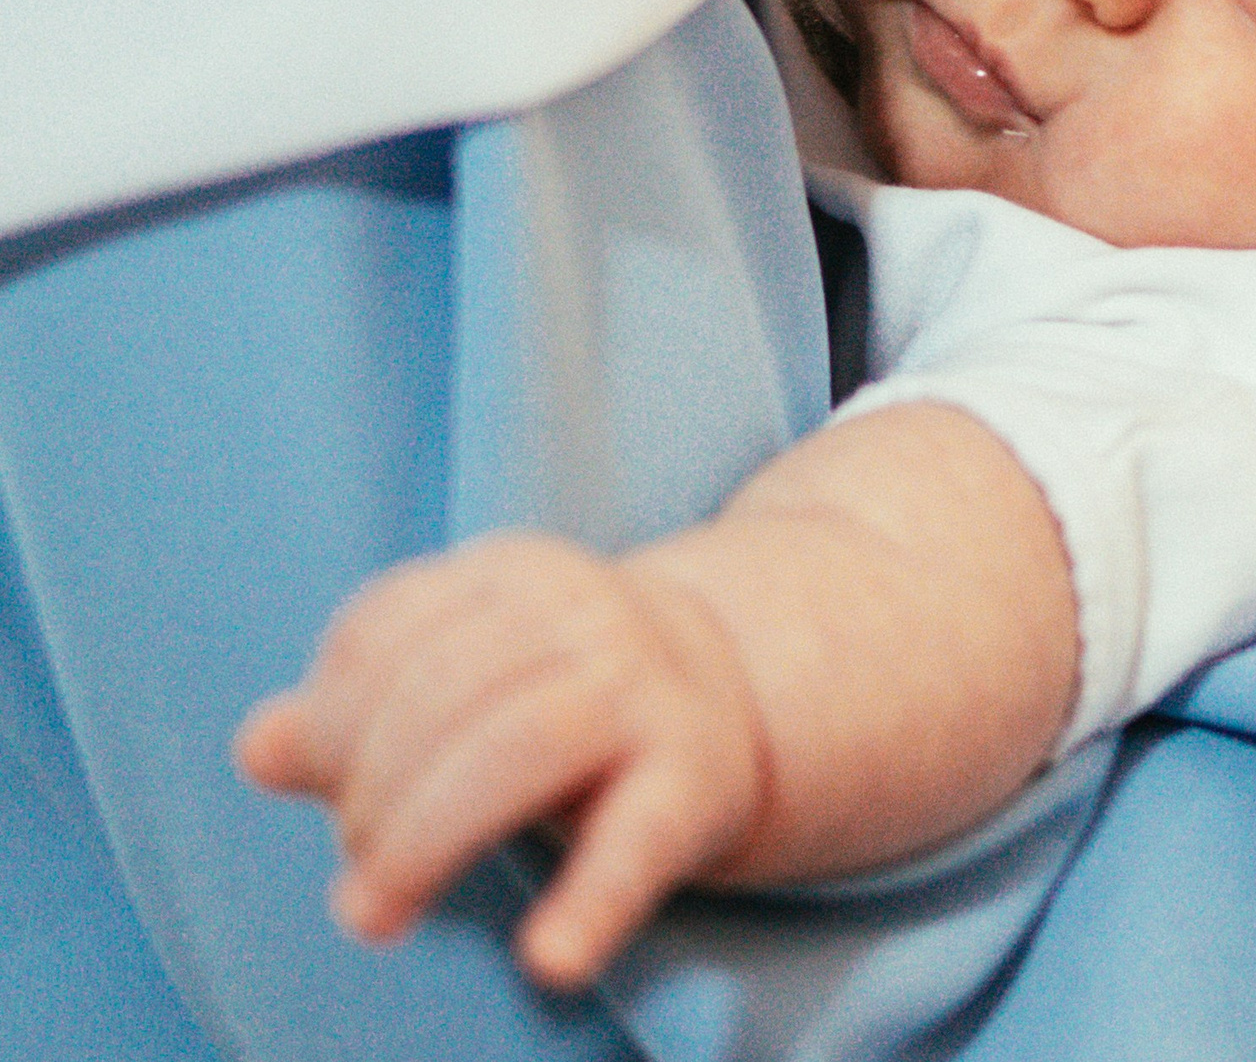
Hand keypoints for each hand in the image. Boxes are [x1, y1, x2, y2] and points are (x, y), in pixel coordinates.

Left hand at [234, 533, 768, 991]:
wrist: (725, 696)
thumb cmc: (555, 696)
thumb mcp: (459, 679)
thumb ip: (352, 714)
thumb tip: (259, 748)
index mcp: (515, 569)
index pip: (388, 631)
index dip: (334, 721)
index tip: (331, 789)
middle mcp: (587, 611)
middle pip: (441, 692)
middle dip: (369, 795)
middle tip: (357, 879)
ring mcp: (647, 691)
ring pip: (517, 749)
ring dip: (423, 842)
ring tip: (379, 914)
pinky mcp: (695, 781)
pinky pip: (635, 843)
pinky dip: (588, 904)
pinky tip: (547, 956)